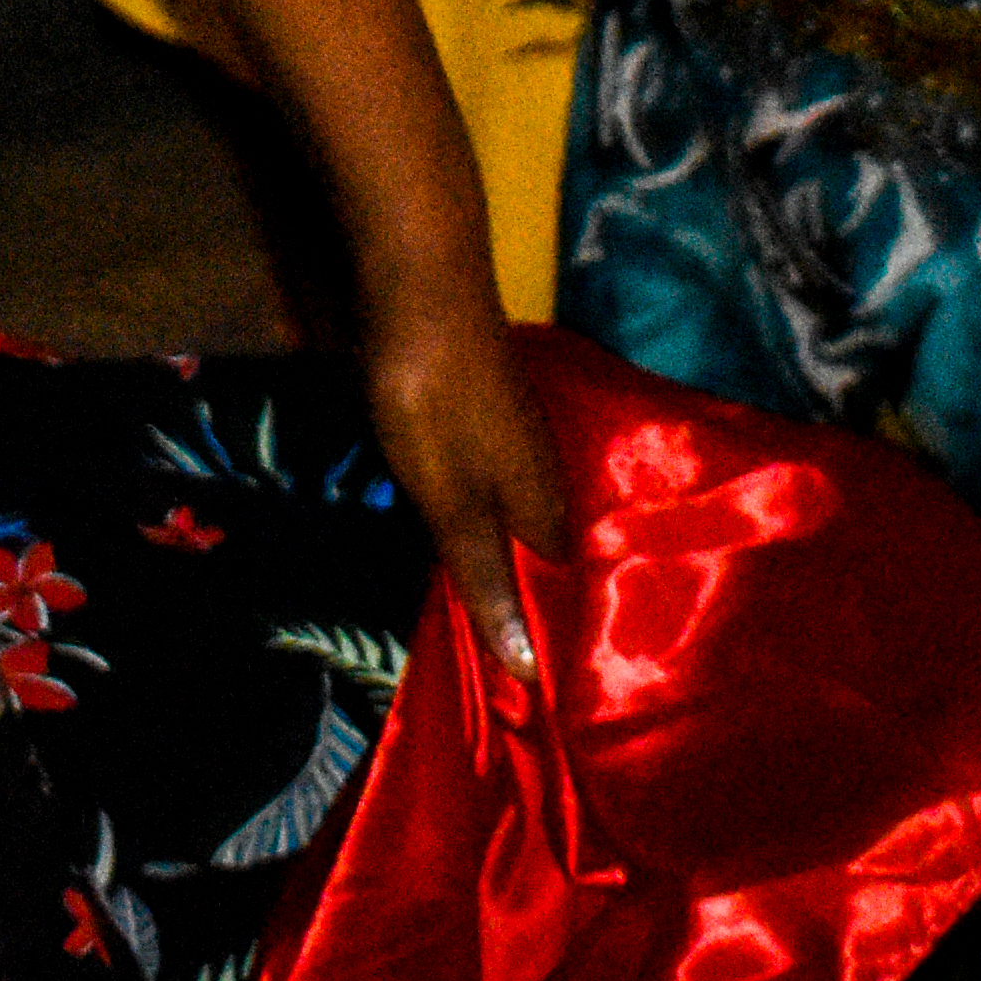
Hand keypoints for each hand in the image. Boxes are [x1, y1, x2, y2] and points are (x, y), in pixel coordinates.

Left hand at [355, 271, 573, 698]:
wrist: (422, 282)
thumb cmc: (433, 399)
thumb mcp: (451, 500)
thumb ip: (484, 577)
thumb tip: (528, 666)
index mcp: (545, 506)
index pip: (557, 594)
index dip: (541, 640)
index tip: (531, 698)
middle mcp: (546, 474)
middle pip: (541, 557)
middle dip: (524, 605)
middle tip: (503, 667)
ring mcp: (519, 438)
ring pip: (519, 518)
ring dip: (503, 562)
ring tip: (481, 615)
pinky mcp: (491, 412)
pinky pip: (498, 485)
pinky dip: (483, 518)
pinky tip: (461, 534)